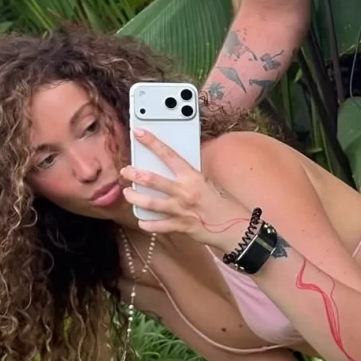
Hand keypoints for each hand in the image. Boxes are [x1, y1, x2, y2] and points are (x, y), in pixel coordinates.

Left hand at [121, 129, 252, 250]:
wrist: (235, 227)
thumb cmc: (223, 202)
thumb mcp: (207, 182)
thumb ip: (188, 176)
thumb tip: (173, 169)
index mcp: (192, 176)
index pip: (168, 154)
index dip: (151, 142)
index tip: (139, 133)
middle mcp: (184, 192)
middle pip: (152, 179)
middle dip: (134, 174)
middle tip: (125, 171)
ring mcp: (181, 210)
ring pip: (150, 203)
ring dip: (135, 198)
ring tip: (128, 194)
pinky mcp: (180, 226)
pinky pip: (158, 226)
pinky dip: (148, 224)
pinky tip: (142, 221)